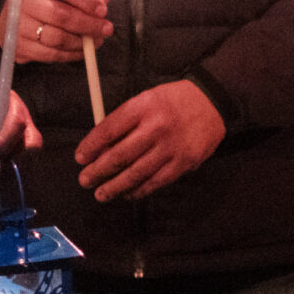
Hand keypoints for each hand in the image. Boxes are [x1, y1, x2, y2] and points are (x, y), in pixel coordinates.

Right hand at [0, 0, 111, 63]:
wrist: (10, 17)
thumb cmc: (44, 0)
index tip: (103, 10)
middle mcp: (23, 1)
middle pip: (60, 15)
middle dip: (88, 24)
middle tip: (106, 29)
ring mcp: (18, 24)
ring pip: (56, 37)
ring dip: (82, 42)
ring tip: (96, 40)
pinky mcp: (18, 45)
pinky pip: (50, 54)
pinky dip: (70, 55)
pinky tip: (82, 51)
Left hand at [75, 78, 224, 201]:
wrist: (213, 101)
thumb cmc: (173, 101)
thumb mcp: (147, 99)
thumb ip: (126, 121)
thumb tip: (101, 148)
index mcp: (143, 106)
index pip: (109, 129)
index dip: (91, 146)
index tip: (80, 158)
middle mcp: (156, 126)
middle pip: (120, 155)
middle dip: (98, 171)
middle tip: (85, 180)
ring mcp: (171, 146)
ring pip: (136, 173)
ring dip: (115, 186)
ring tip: (101, 194)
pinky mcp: (184, 162)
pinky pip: (156, 181)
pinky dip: (139, 190)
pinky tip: (128, 193)